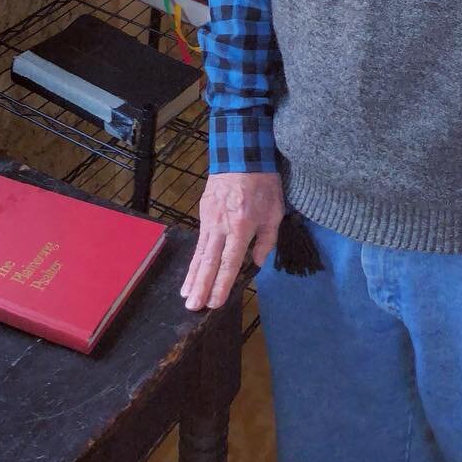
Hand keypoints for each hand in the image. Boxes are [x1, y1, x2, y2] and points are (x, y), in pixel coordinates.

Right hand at [180, 171, 284, 310]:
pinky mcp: (203, 212)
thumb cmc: (263, 183)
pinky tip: (191, 272)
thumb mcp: (274, 211)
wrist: (240, 153)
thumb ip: (267, 239)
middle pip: (209, 262)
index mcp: (242, 227)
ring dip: (193, 276)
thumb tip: (257, 262)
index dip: (222, 284)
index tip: (215, 303)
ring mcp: (209, 219)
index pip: (230, 262)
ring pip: (199, 253)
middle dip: (201, 286)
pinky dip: (194, 259)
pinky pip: (199, 241)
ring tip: (186, 296)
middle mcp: (222, 226)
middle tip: (193, 308)